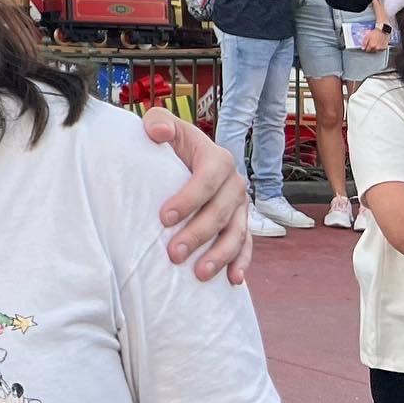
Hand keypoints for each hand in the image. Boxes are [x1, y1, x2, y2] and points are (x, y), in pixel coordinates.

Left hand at [142, 108, 252, 286]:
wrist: (183, 155)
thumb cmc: (168, 142)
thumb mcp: (161, 124)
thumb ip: (157, 122)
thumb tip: (159, 132)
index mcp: (217, 158)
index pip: (206, 180)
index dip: (188, 200)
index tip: (164, 218)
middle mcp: (234, 183)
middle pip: (220, 212)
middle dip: (198, 234)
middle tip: (173, 254)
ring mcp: (240, 206)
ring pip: (236, 233)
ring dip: (220, 255)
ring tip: (199, 274)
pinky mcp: (241, 223)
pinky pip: (246, 245)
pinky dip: (241, 262)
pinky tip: (232, 280)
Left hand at [360, 27, 389, 52]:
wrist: (383, 30)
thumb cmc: (375, 32)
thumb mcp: (367, 36)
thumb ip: (364, 43)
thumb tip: (363, 48)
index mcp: (372, 46)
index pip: (367, 50)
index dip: (366, 48)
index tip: (366, 46)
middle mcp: (376, 48)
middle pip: (372, 51)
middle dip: (370, 48)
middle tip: (370, 43)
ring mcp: (381, 48)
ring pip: (376, 50)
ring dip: (375, 48)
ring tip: (375, 43)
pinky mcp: (385, 47)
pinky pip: (381, 49)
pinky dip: (379, 48)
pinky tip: (379, 43)